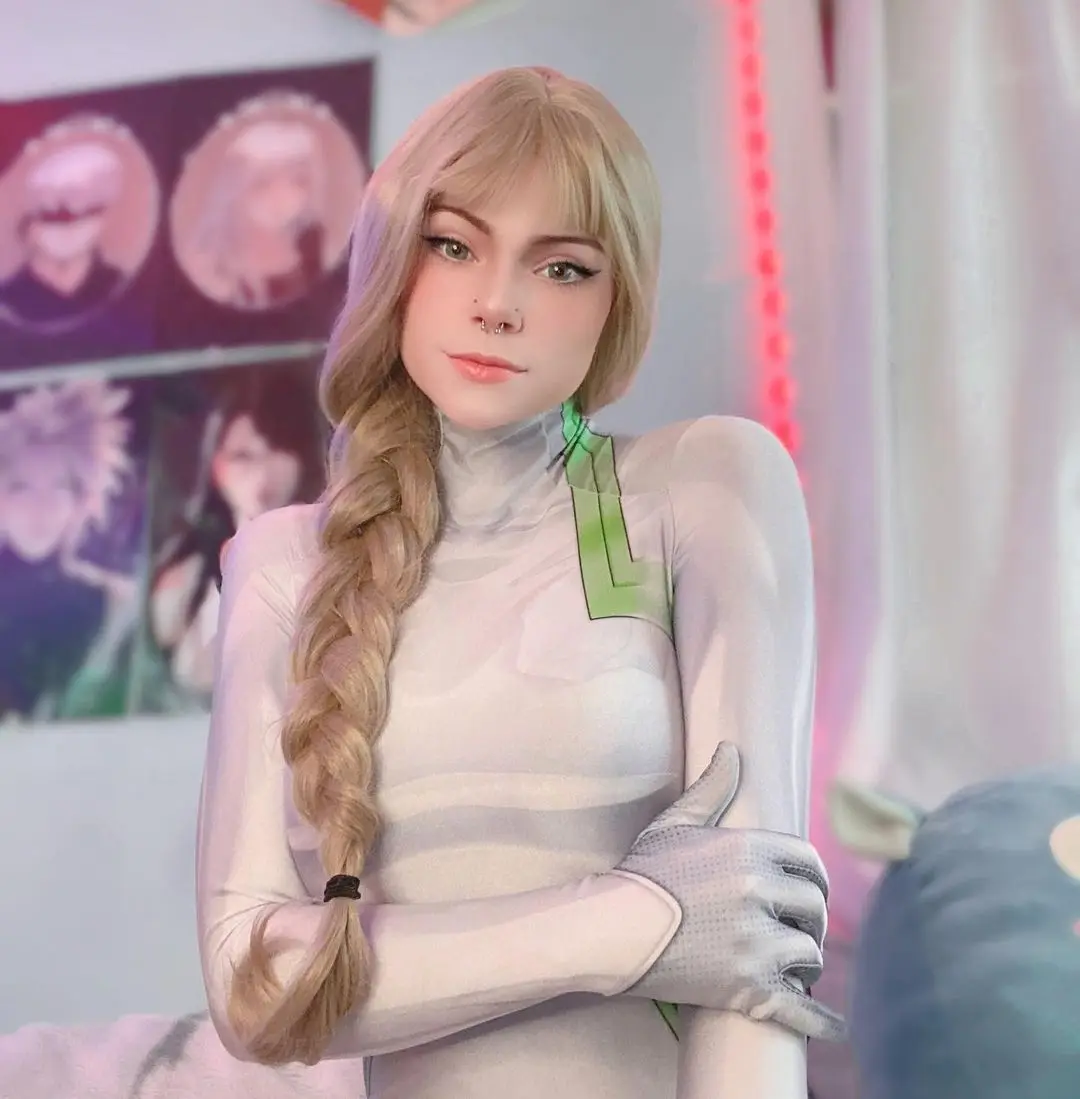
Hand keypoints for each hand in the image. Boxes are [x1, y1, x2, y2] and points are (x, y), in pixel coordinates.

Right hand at [611, 742, 845, 1040]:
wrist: (612, 928)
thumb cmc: (643, 873)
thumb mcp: (675, 823)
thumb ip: (712, 787)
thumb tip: (732, 749)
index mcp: (749, 851)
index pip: (808, 861)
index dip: (814, 877)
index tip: (811, 890)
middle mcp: (760, 894)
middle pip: (816, 909)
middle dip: (812, 919)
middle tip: (801, 929)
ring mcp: (757, 945)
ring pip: (810, 955)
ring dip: (806, 962)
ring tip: (797, 967)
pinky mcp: (748, 990)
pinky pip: (799, 1008)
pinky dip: (820, 1020)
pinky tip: (835, 1025)